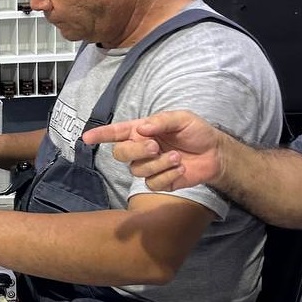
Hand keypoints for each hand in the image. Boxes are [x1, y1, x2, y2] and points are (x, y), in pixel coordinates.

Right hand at [81, 110, 224, 191]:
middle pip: (120, 154)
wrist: (215, 154)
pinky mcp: (159, 182)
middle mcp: (140, 149)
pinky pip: (152, 183)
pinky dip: (168, 176)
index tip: (86, 138)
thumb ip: (161, 121)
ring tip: (177, 158)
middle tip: (156, 146)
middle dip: (136, 151)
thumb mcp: (182, 118)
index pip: (115, 133)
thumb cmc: (196, 132)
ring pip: (137, 170)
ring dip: (158, 164)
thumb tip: (141, 128)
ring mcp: (148, 167)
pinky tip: (181, 169)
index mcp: (140, 132)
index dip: (100, 135)